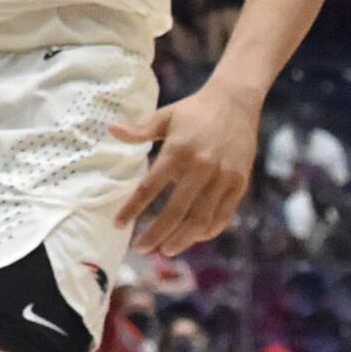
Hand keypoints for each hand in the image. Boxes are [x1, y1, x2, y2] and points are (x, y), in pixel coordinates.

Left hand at [112, 84, 260, 254]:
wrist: (235, 102)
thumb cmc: (194, 110)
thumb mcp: (165, 116)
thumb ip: (139, 130)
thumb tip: (111, 129)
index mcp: (178, 151)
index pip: (149, 187)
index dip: (132, 209)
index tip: (118, 224)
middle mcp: (201, 167)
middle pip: (175, 211)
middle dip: (157, 234)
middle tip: (142, 248)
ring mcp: (223, 177)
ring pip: (201, 219)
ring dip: (183, 239)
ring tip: (167, 250)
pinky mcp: (239, 183)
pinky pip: (223, 215)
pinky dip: (208, 230)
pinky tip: (194, 237)